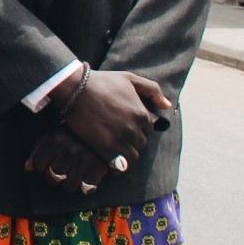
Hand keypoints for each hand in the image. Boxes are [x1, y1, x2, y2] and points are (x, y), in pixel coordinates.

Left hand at [24, 125, 114, 195]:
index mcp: (55, 138)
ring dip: (69, 183)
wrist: (103, 121)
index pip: (39, 166)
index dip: (42, 167)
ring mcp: (85, 159)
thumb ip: (37, 148)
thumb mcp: (52, 132)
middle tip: (61, 170)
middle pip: (52, 178)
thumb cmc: (73, 129)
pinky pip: (88, 188)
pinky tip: (87, 178)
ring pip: (69, 186)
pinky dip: (87, 187)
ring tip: (72, 174)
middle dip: (54, 177)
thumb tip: (28, 169)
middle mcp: (69, 149)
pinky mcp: (99, 167)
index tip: (49, 163)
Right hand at [27, 68, 171, 189]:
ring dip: (126, 156)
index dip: (138, 130)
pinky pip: (120, 165)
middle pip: (140, 145)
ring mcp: (120, 140)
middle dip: (132, 142)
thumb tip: (167, 106)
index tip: (126, 127)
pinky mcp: (105, 148)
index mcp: (142, 114)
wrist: (75, 89)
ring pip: (132, 158)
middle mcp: (134, 129)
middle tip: (119, 139)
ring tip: (116, 151)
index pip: (148, 131)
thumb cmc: (103, 82)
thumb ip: (153, 90)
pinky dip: (118, 165)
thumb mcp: (130, 79)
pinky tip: (111, 161)